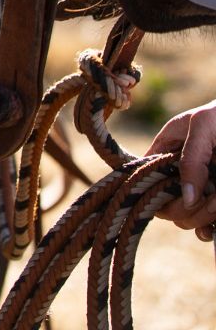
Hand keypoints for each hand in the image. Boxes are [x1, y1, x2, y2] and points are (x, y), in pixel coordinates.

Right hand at [147, 97, 215, 241]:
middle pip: (167, 206)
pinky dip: (207, 229)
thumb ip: (191, 159)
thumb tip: (187, 199)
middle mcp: (179, 173)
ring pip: (188, 219)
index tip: (173, 195)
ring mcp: (199, 188)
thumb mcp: (202, 127)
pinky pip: (205, 225)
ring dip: (203, 216)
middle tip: (207, 199)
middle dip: (186, 209)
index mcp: (166, 152)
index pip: (146, 180)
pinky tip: (212, 228)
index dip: (155, 193)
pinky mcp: (213, 200)